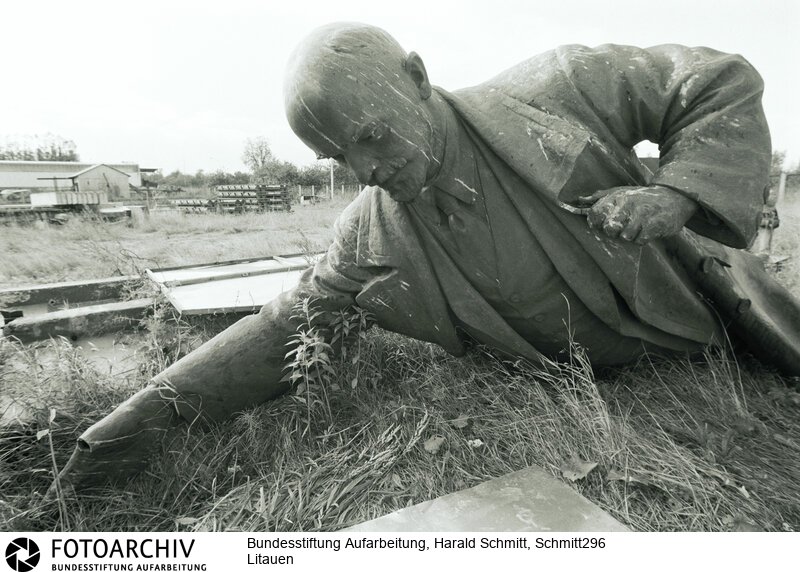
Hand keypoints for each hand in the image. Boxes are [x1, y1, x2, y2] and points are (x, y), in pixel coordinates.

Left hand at [577, 185, 697, 244]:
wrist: (674, 197)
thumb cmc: (642, 197)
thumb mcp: (621, 191)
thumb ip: (600, 197)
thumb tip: (580, 200)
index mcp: (617, 196)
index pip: (595, 214)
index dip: (596, 223)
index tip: (603, 224)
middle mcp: (628, 204)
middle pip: (609, 229)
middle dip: (615, 232)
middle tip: (624, 226)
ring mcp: (642, 215)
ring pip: (625, 237)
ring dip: (631, 235)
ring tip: (638, 226)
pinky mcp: (654, 225)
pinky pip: (639, 241)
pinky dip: (642, 239)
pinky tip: (647, 230)